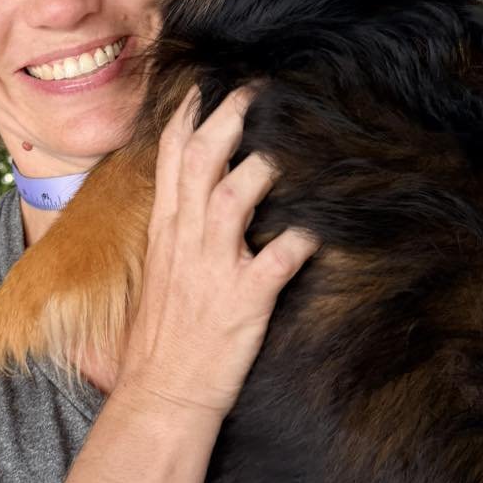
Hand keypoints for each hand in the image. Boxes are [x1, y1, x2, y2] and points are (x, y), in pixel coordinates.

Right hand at [113, 87, 316, 419]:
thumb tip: (202, 199)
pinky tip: (320, 228)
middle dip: (227, 120)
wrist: (162, 393)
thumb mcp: (162, 271)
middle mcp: (186, 240)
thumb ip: (180, 231)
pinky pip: (277, 259)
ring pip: (233, 197)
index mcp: (167, 230)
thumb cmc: (164, 337)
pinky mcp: (243, 299)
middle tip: (255, 91)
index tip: (206, 88)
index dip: (189, 118)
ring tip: (288, 146)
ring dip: (262, 166)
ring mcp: (213, 267)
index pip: (172, 159)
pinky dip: (300, 239)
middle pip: (201, 161)